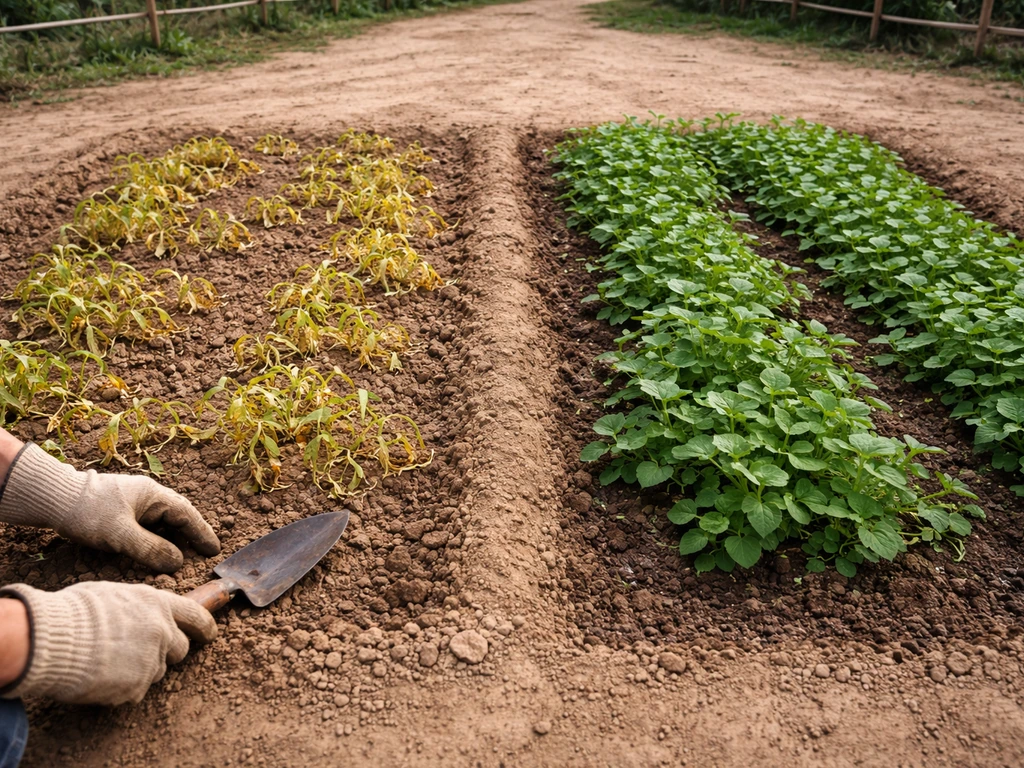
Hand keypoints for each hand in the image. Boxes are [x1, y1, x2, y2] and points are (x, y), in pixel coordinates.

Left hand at [0, 442, 219, 572]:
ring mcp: (135, 502)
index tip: (214, 550)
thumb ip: (151, 549)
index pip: (187, 515)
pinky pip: (150, 524)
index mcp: (153, 495)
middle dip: (193, 534)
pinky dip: (160, 537)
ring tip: (186, 554)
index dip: (202, 533)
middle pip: (179, 516)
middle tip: (205, 553)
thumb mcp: (120, 534)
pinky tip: (158, 548)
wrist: (53, 498)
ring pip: (164, 520)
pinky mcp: (122, 510)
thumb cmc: (87, 512)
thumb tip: (177, 563)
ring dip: (176, 536)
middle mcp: (148, 496)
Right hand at [0, 582, 215, 705]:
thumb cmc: (75, 612)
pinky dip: (123, 688)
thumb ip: (136, 606)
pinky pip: (136, 691)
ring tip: (112, 661)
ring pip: (157, 671)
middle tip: (141, 651)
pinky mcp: (136, 687)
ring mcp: (151, 661)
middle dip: (167, 651)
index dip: (204, 626)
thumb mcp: (113, 594)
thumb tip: (139, 613)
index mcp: (158, 604)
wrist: (53, 640)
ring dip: (142, 670)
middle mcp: (162, 631)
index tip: (209, 634)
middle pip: (181, 649)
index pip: (196, 615)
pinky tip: (102, 677)